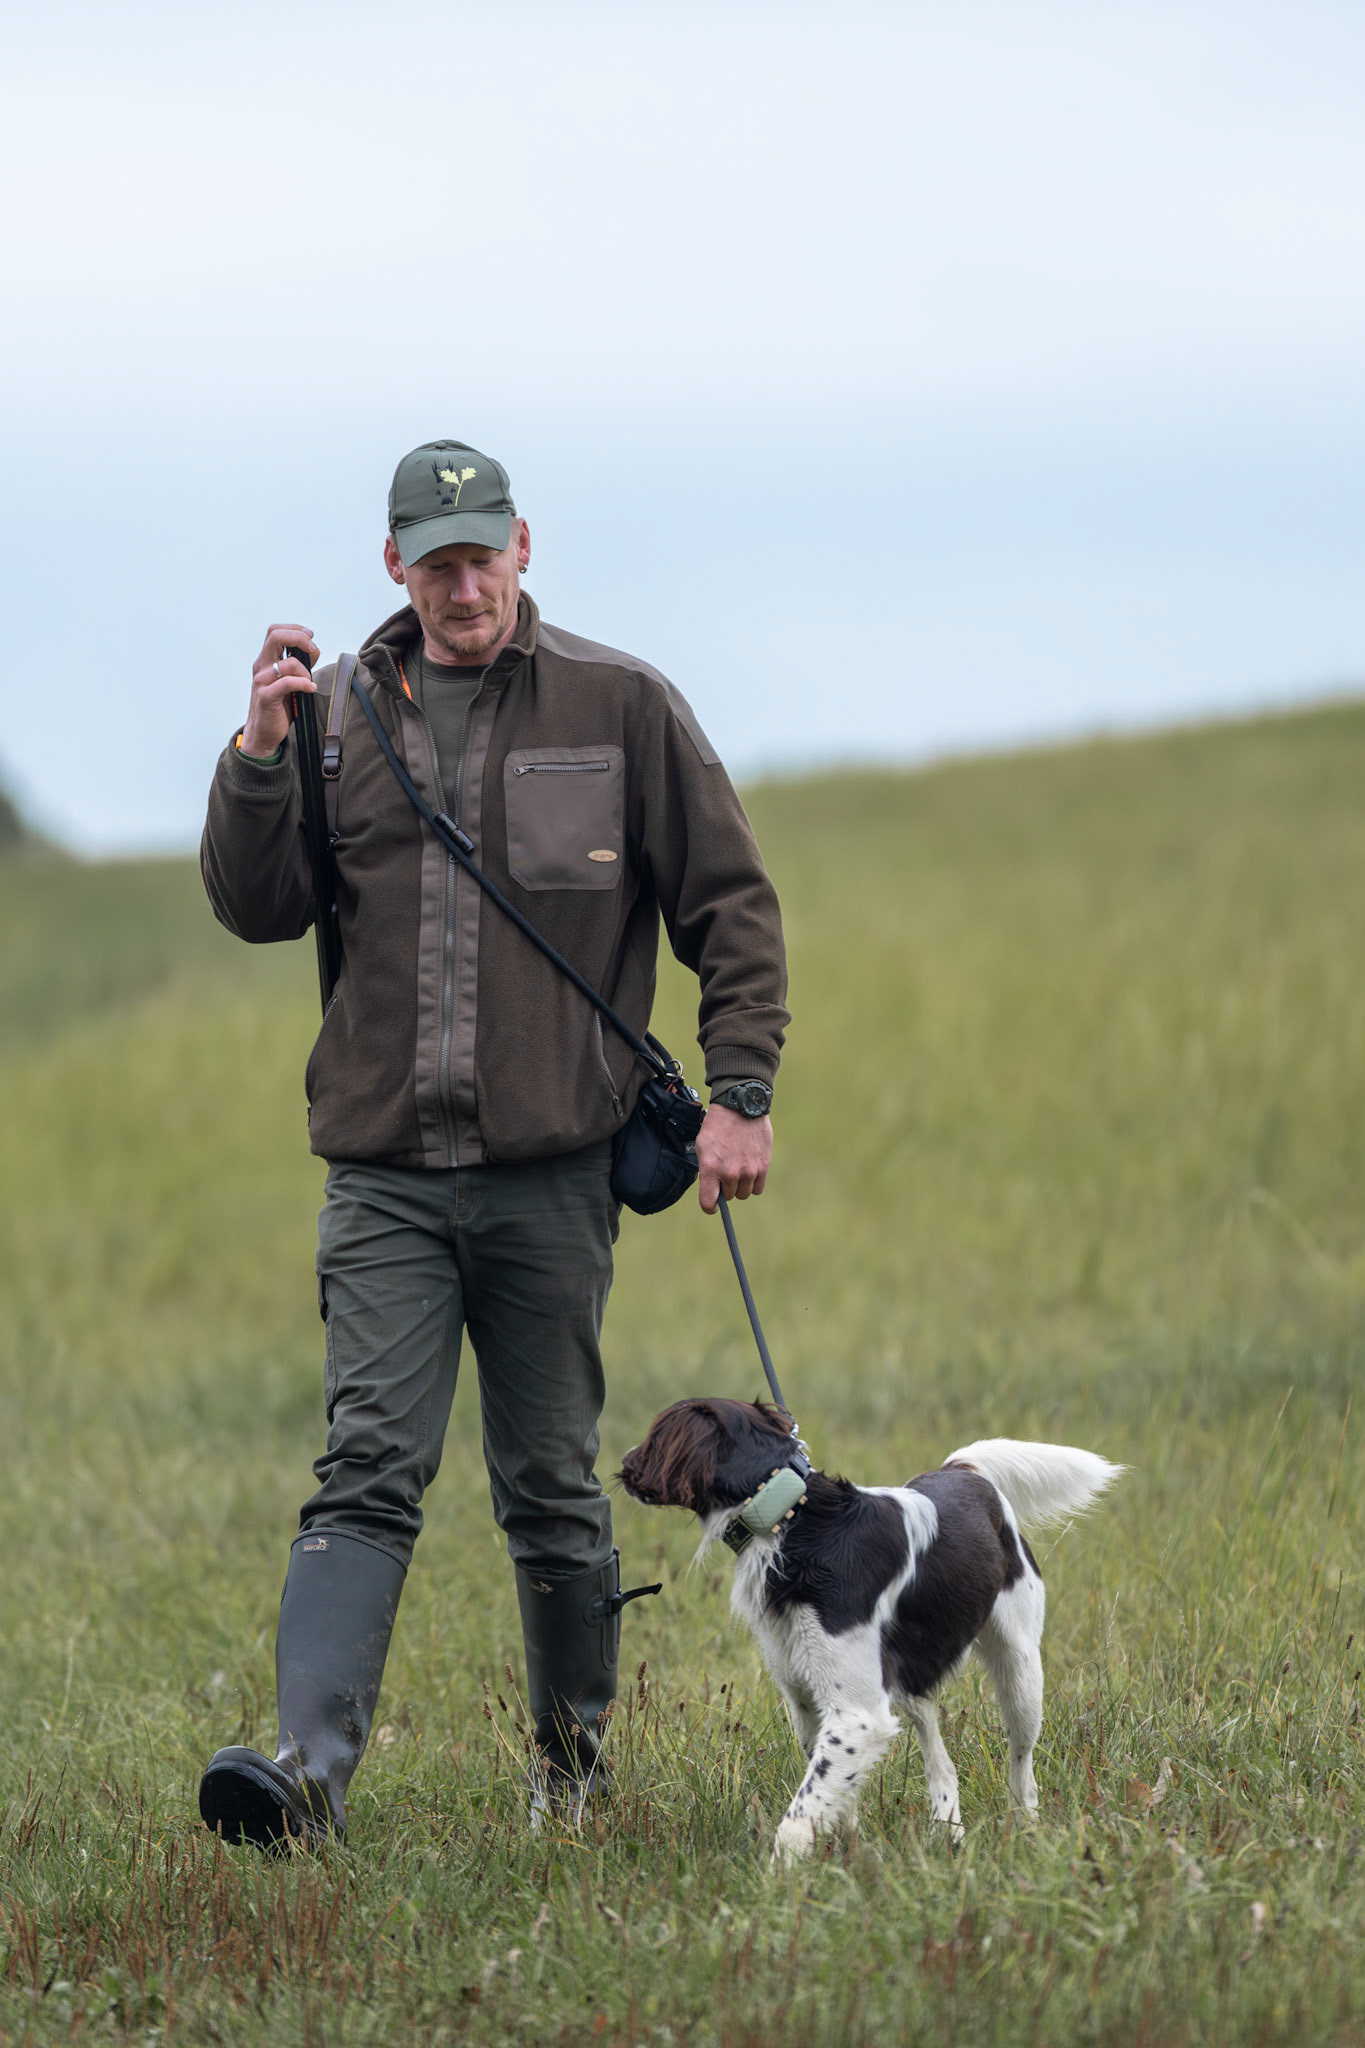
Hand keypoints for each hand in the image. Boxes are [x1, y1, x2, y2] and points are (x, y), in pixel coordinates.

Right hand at [242, 624, 320, 756]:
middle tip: (312, 649)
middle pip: (275, 636)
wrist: (263, 732)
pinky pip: (288, 682)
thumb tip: (313, 649)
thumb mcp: (290, 680)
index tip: (310, 636)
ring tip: (309, 683)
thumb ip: (300, 664)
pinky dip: (304, 684)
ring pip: (288, 662)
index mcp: (266, 660)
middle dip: (299, 638)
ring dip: (306, 671)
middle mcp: (261, 666)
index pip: (275, 631)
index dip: (294, 629)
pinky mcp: (266, 696)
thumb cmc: (278, 706)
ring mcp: (261, 680)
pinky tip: (311, 689)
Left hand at [696, 1105, 771, 1212]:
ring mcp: (748, 1171)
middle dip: (725, 1188)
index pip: (708, 1203)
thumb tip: (712, 1189)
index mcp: (711, 1168)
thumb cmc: (718, 1125)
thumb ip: (706, 1170)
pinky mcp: (763, 1166)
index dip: (709, 1207)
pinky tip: (749, 1170)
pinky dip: (754, 1183)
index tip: (712, 1205)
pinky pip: (758, 1188)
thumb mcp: (702, 1146)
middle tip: (724, 1172)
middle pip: (728, 1197)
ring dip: (740, 1186)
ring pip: (744, 1193)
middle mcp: (730, 1173)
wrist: (741, 1107)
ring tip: (738, 1168)